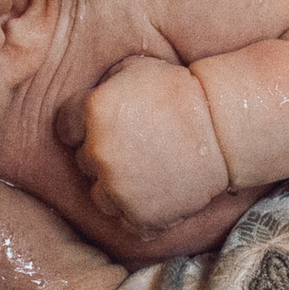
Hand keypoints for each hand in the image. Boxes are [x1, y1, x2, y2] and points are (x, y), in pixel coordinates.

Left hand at [61, 57, 230, 233]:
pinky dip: (139, 212)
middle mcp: (99, 150)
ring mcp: (117, 186)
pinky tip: (158, 193)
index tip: (110, 128)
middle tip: (138, 149)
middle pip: (83, 162)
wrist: (223, 130)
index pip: (66, 128)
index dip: (85, 128)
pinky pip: (125, 220)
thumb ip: (104, 83)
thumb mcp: (138, 69)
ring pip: (100, 196)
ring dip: (117, 188)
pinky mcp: (137, 214)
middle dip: (104, 156)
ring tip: (148, 173)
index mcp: (94, 111)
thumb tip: (86, 95)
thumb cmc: (182, 93)